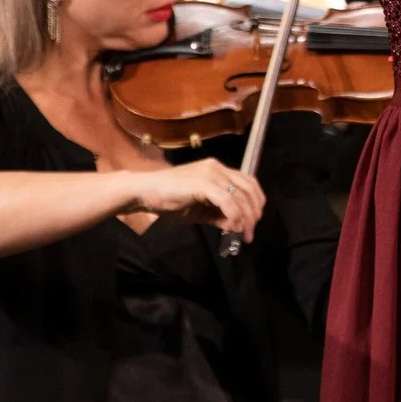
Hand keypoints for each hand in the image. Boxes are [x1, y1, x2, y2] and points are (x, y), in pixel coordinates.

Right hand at [127, 160, 265, 238]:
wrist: (144, 192)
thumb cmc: (168, 200)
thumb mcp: (199, 210)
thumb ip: (218, 215)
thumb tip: (235, 225)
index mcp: (218, 171)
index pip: (248, 183)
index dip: (256, 203)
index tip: (253, 224)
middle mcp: (218, 168)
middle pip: (249, 189)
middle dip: (254, 213)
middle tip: (250, 233)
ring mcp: (211, 173)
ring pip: (240, 195)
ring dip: (246, 217)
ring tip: (243, 233)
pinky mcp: (202, 183)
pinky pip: (227, 200)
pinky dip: (234, 215)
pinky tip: (231, 228)